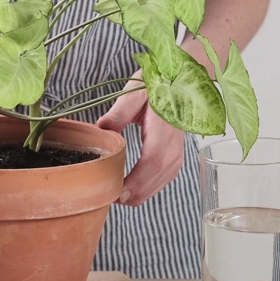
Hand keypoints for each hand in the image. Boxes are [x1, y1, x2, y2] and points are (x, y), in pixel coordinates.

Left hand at [96, 78, 185, 205]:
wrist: (178, 82)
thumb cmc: (155, 86)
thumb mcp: (134, 94)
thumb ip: (118, 113)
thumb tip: (101, 129)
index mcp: (162, 129)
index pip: (152, 162)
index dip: (136, 181)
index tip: (117, 193)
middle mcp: (173, 145)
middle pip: (155, 179)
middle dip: (133, 194)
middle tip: (109, 198)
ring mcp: (177, 153)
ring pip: (159, 183)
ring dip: (139, 194)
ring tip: (116, 196)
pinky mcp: (176, 157)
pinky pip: (163, 180)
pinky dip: (147, 189)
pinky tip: (132, 190)